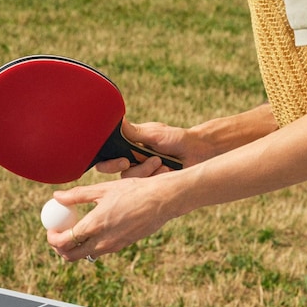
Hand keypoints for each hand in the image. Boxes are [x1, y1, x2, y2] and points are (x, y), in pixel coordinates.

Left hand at [47, 172, 174, 261]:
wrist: (161, 200)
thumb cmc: (133, 190)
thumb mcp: (103, 189)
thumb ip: (77, 195)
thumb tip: (56, 197)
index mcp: (95, 224)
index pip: (64, 241)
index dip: (52, 238)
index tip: (51, 229)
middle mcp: (102, 240)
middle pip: (71, 255)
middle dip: (60, 248)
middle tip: (59, 234)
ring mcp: (113, 246)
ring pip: (86, 255)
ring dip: (76, 248)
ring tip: (75, 230)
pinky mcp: (122, 245)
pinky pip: (100, 250)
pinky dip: (91, 244)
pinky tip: (94, 228)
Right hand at [94, 117, 216, 177]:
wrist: (197, 152)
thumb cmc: (177, 138)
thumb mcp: (155, 134)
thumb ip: (135, 132)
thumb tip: (117, 121)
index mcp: (130, 144)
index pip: (109, 154)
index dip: (109, 161)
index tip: (123, 161)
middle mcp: (133, 158)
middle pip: (116, 170)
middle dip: (125, 168)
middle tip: (129, 164)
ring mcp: (143, 171)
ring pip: (131, 178)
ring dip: (145, 170)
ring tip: (161, 162)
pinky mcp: (152, 181)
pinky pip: (146, 185)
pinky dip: (156, 176)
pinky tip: (167, 169)